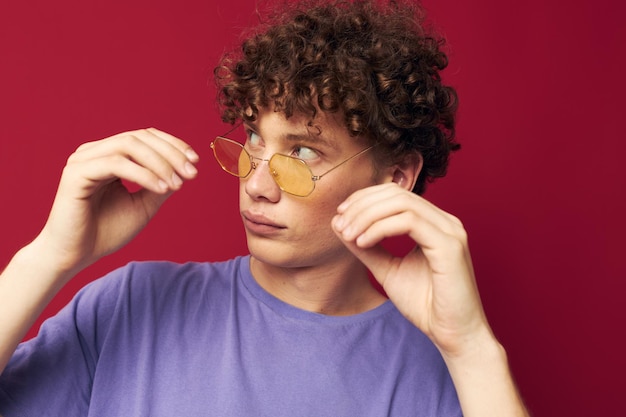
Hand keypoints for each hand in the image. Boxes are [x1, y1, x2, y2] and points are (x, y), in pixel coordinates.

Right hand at [34, 128, 198, 277]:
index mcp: (108, 155)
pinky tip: (162, 189)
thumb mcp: (143, 205)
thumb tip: (184, 169)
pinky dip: (144, 174)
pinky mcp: (76, 173)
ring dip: (160, 163)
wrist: (75, 256)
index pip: (144, 137)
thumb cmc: (106, 232)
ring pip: (129, 145)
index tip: (195, 161)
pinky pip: (116, 164)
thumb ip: (161, 184)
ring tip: (177, 183)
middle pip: (140, 137)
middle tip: (191, 173)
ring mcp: (83, 160)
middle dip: (171, 153)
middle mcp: (94, 152)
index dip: (172, 144)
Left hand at [332, 183, 490, 356]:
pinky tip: (363, 243)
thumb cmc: (425, 305)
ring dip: (367, 216)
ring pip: (401, 203)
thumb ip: (367, 246)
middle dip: (362, 205)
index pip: (395, 194)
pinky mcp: (449, 246)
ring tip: (348, 235)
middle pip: (396, 193)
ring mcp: (450, 231)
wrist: (453, 335)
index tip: (340, 215)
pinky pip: (408, 222)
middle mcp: (444, 221)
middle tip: (340, 225)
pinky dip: (379, 228)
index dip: (364, 199)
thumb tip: (339, 223)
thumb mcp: (387, 270)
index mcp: (433, 223)